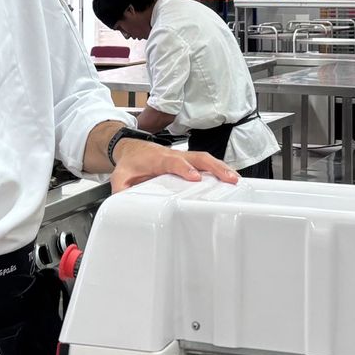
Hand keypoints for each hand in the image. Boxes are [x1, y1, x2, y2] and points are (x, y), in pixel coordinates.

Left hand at [109, 138, 237, 192]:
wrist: (131, 149)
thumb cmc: (130, 163)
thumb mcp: (120, 177)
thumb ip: (122, 191)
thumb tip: (126, 205)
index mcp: (157, 159)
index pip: (173, 161)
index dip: (184, 168)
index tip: (195, 177)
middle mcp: (173, 155)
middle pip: (197, 157)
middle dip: (214, 167)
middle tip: (228, 178)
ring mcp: (182, 157)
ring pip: (205, 159)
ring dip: (221, 168)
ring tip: (235, 180)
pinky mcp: (188, 161)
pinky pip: (205, 162)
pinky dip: (218, 169)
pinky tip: (229, 178)